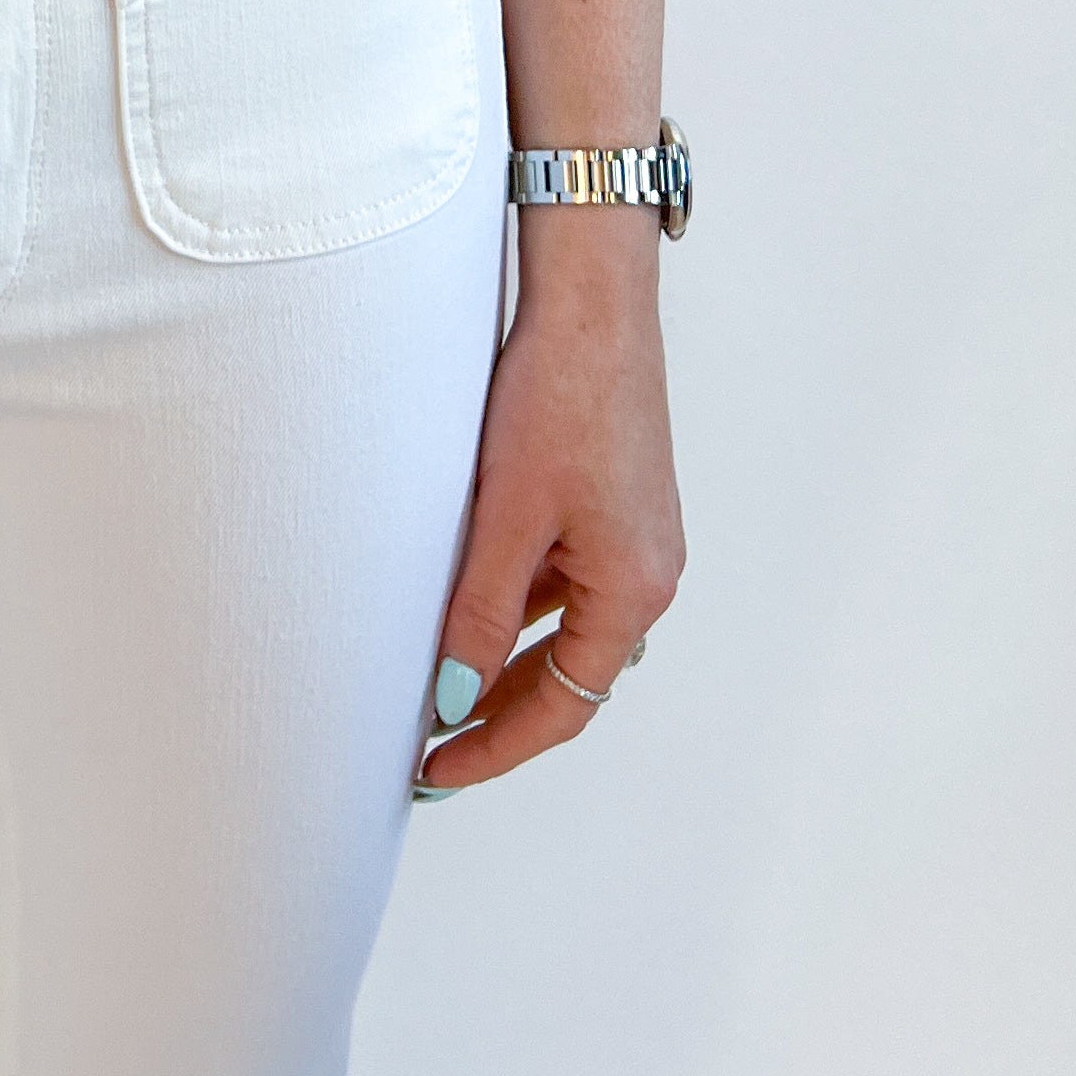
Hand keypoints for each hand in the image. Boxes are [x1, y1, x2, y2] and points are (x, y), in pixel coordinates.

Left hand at [413, 220, 681, 796]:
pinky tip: (465, 602)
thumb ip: (478, 616)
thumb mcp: (506, 517)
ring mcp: (635, 537)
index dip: (495, 746)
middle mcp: (648, 573)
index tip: (436, 772)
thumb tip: (453, 700)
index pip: (563, 706)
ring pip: (564, 628)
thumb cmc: (556, 399)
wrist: (591, 303)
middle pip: (570, 676)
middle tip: (428, 746)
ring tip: (434, 683)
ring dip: (504, 658)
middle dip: (498, 712)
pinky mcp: (616, 502)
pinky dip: (517, 605)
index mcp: (633, 590)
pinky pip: (564, 579)